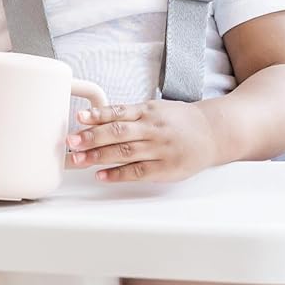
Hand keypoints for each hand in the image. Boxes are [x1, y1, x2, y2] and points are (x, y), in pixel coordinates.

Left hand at [65, 99, 227, 183]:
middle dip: (91, 137)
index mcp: (149, 111)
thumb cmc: (181, 121)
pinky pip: (137, 171)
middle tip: (71, 141)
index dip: (97, 115)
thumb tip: (95, 120)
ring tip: (78, 159)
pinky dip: (117, 174)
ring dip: (98, 156)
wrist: (214, 132)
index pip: (118, 112)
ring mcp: (159, 149)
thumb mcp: (156, 109)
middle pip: (118, 132)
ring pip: (124, 152)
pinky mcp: (165, 168)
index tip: (79, 118)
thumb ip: (129, 115)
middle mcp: (152, 128)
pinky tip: (101, 175)